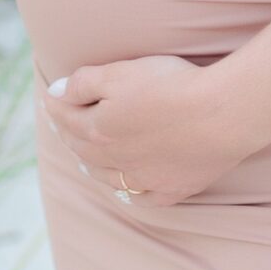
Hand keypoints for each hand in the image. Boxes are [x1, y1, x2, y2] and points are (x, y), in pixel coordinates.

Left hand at [38, 55, 244, 206]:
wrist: (221, 114)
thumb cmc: (171, 86)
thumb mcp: (120, 73)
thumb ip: (83, 83)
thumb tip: (56, 93)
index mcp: (99, 129)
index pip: (67, 118)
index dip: (56, 106)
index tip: (49, 97)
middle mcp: (116, 159)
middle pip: (84, 149)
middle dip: (69, 135)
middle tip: (62, 126)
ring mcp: (145, 178)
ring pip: (108, 177)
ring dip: (92, 166)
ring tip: (84, 159)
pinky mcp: (173, 189)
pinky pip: (145, 196)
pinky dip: (132, 192)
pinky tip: (131, 187)